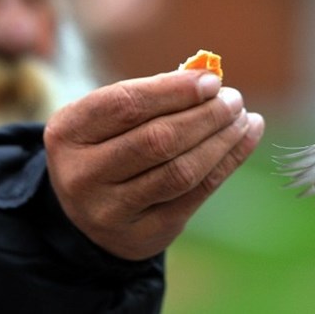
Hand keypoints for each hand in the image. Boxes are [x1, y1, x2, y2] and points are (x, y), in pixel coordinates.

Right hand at [44, 70, 264, 259]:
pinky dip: (228, 161)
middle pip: (158, 140)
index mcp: (67, 132)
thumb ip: (152, 96)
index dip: (173, 90)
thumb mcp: (110, 119)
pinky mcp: (144, 233)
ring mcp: (111, 209)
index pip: (125, 104)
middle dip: (205, 116)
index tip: (211, 81)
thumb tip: (209, 80)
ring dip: (222, 140)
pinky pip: (197, 193)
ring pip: (181, 171)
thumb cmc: (109, 147)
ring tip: (243, 119)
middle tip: (233, 100)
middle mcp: (82, 174)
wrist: (90, 215)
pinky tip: (246, 138)